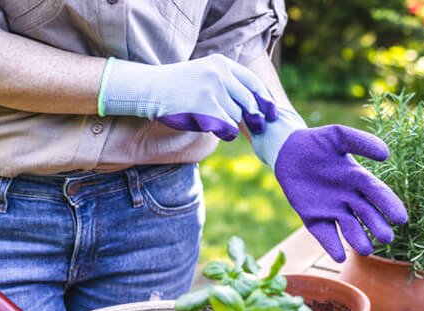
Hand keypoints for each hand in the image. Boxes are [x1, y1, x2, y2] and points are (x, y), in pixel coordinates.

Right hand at [98, 54, 277, 140]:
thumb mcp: (205, 74)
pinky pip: (227, 127)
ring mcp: (211, 91)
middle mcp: (219, 74)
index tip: (273, 113)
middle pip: (248, 102)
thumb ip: (227, 82)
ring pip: (237, 116)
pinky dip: (226, 133)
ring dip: (232, 124)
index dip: (266, 100)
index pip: (253, 83)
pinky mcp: (204, 108)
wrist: (150, 89)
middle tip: (260, 127)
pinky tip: (218, 130)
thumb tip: (256, 103)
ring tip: (216, 122)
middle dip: (256, 117)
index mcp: (221, 64)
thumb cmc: (179, 86)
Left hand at [252, 108, 407, 261]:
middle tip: (386, 237)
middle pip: (366, 215)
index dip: (389, 205)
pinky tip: (338, 255)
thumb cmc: (317, 142)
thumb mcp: (338, 136)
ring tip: (364, 249)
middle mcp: (349, 198)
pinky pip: (324, 234)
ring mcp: (331, 210)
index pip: (378, 194)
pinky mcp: (313, 218)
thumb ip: (360, 142)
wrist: (288, 150)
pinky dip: (332, 245)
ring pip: (348, 228)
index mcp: (359, 179)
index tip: (401, 218)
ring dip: (357, 239)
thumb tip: (385, 154)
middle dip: (376, 226)